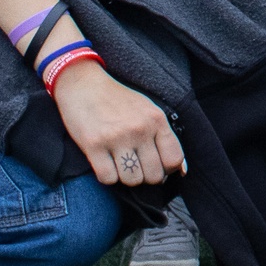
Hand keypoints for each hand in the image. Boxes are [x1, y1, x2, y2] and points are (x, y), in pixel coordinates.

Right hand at [51, 61, 185, 186]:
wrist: (83, 84)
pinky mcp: (94, 145)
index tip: (157, 166)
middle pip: (154, 175)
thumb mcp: (147, 110)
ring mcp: (117, 137)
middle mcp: (140, 129)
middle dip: (146, 177)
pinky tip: (105, 163)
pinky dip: (107, 176)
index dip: (167, 170)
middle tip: (136, 166)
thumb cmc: (117, 100)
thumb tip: (182, 171)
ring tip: (119, 164)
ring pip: (132, 180)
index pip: (174, 159)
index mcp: (156, 119)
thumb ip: (164, 137)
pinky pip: (108, 178)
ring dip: (126, 178)